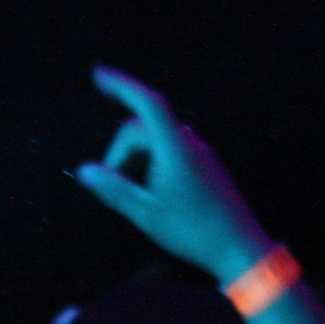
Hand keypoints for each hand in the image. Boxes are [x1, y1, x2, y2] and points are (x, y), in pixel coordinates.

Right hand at [73, 66, 271, 283]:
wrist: (240, 248)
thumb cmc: (193, 231)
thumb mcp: (146, 213)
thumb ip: (114, 189)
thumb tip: (84, 170)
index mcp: (175, 148)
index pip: (147, 103)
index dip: (122, 85)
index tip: (99, 76)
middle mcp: (190, 143)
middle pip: (145, 126)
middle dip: (122, 148)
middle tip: (111, 184)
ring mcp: (201, 153)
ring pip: (159, 139)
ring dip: (138, 156)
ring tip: (134, 192)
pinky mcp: (207, 166)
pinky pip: (173, 150)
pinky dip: (153, 161)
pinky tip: (152, 191)